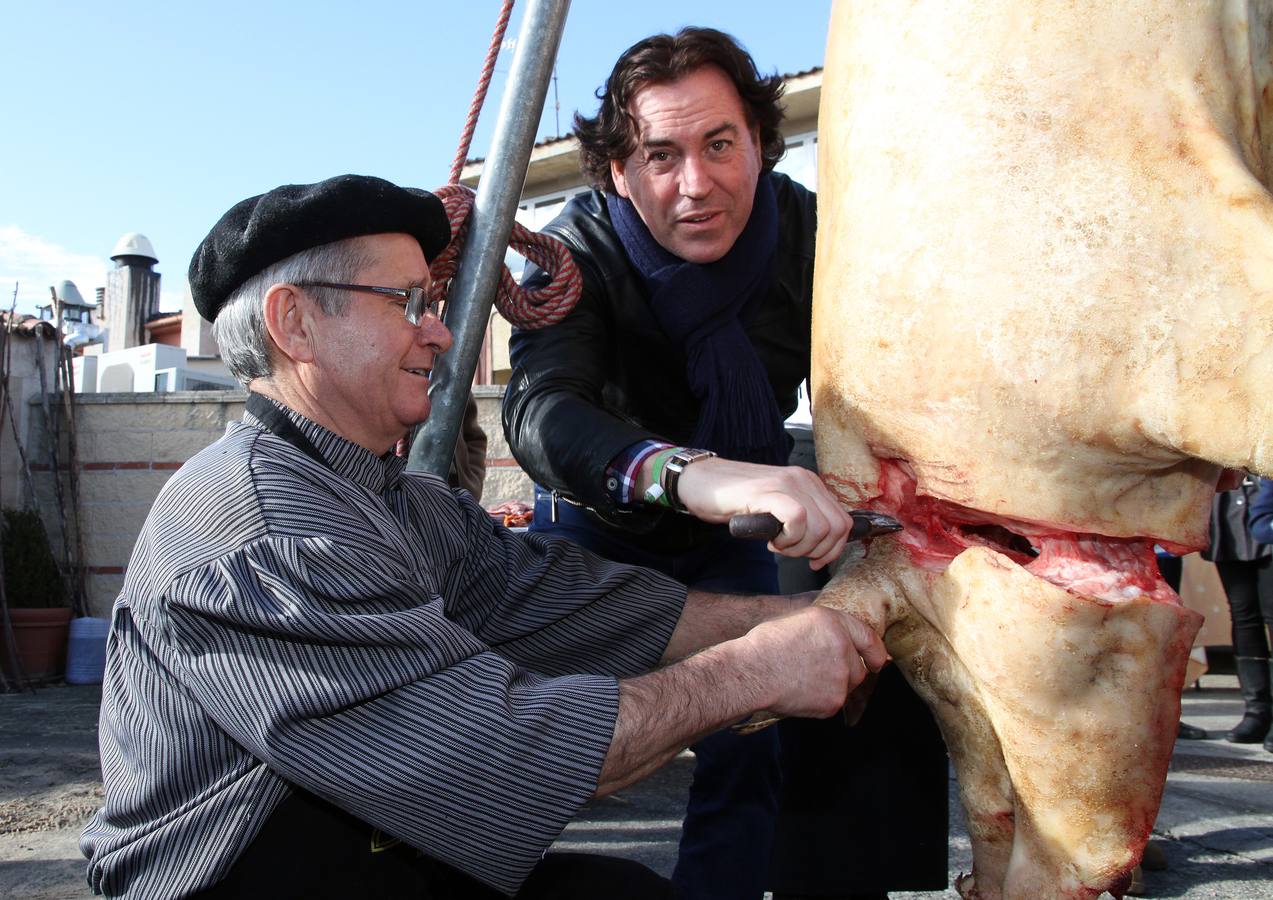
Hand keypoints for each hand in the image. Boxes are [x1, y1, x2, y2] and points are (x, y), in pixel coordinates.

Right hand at [675, 458, 852, 569]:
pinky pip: (798, 518)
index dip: (833, 549)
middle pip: (836, 527)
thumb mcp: (777, 507)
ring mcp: (787, 483)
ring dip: (799, 547)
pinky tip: (771, 541)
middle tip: (791, 553)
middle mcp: (804, 479)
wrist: (700, 481)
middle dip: (817, 552)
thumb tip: (823, 546)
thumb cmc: (735, 499)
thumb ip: (802, 518)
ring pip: (819, 526)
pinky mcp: (768, 491)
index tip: (814, 561)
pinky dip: (788, 539)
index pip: (844, 521)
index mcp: (810, 483)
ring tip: (777, 546)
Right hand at [742, 606, 885, 718]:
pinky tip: (801, 690)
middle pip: (860, 667)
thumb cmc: (766, 645)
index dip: (874, 650)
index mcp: (835, 624)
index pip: (869, 637)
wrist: (752, 672)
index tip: (877, 659)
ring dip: (835, 684)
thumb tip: (845, 639)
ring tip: (806, 679)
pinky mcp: (833, 702)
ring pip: (848, 686)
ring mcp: (841, 678)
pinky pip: (834, 702)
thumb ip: (828, 627)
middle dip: (848, 670)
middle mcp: (844, 649)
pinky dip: (822, 699)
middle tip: (821, 670)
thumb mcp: (799, 620)